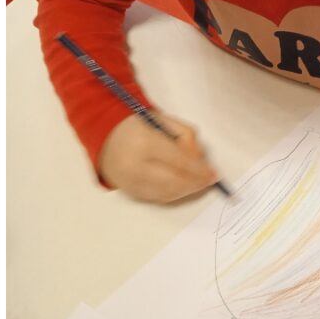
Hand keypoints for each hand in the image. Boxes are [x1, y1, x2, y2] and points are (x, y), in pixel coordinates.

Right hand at [98, 110, 223, 202]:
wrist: (106, 139)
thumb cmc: (138, 127)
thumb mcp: (163, 120)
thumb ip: (185, 136)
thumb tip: (200, 160)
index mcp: (144, 143)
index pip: (178, 161)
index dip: (199, 169)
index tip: (214, 173)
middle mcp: (135, 166)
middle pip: (174, 182)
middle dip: (196, 183)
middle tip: (209, 180)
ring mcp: (131, 183)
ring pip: (168, 193)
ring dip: (188, 190)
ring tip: (199, 182)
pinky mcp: (131, 193)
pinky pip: (159, 198)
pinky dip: (175, 193)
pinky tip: (183, 186)